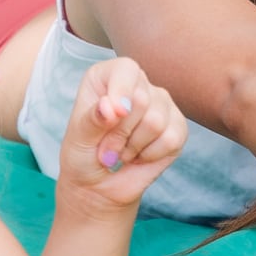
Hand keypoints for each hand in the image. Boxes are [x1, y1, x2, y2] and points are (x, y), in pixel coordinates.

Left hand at [52, 55, 188, 217]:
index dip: (122, 91)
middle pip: (141, 100)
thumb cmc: (83, 156)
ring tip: (121, 151)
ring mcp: (161, 105)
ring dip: (133, 147)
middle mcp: (137, 85)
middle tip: (107, 146)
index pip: (126, 69)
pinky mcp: (177, 127)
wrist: (97, 186)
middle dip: (120, 132)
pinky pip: (171, 139)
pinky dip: (150, 155)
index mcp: (108, 77)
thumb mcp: (78, 138)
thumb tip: (112, 107)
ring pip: (156, 122)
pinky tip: (139, 156)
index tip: (113, 115)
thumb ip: (92, 119)